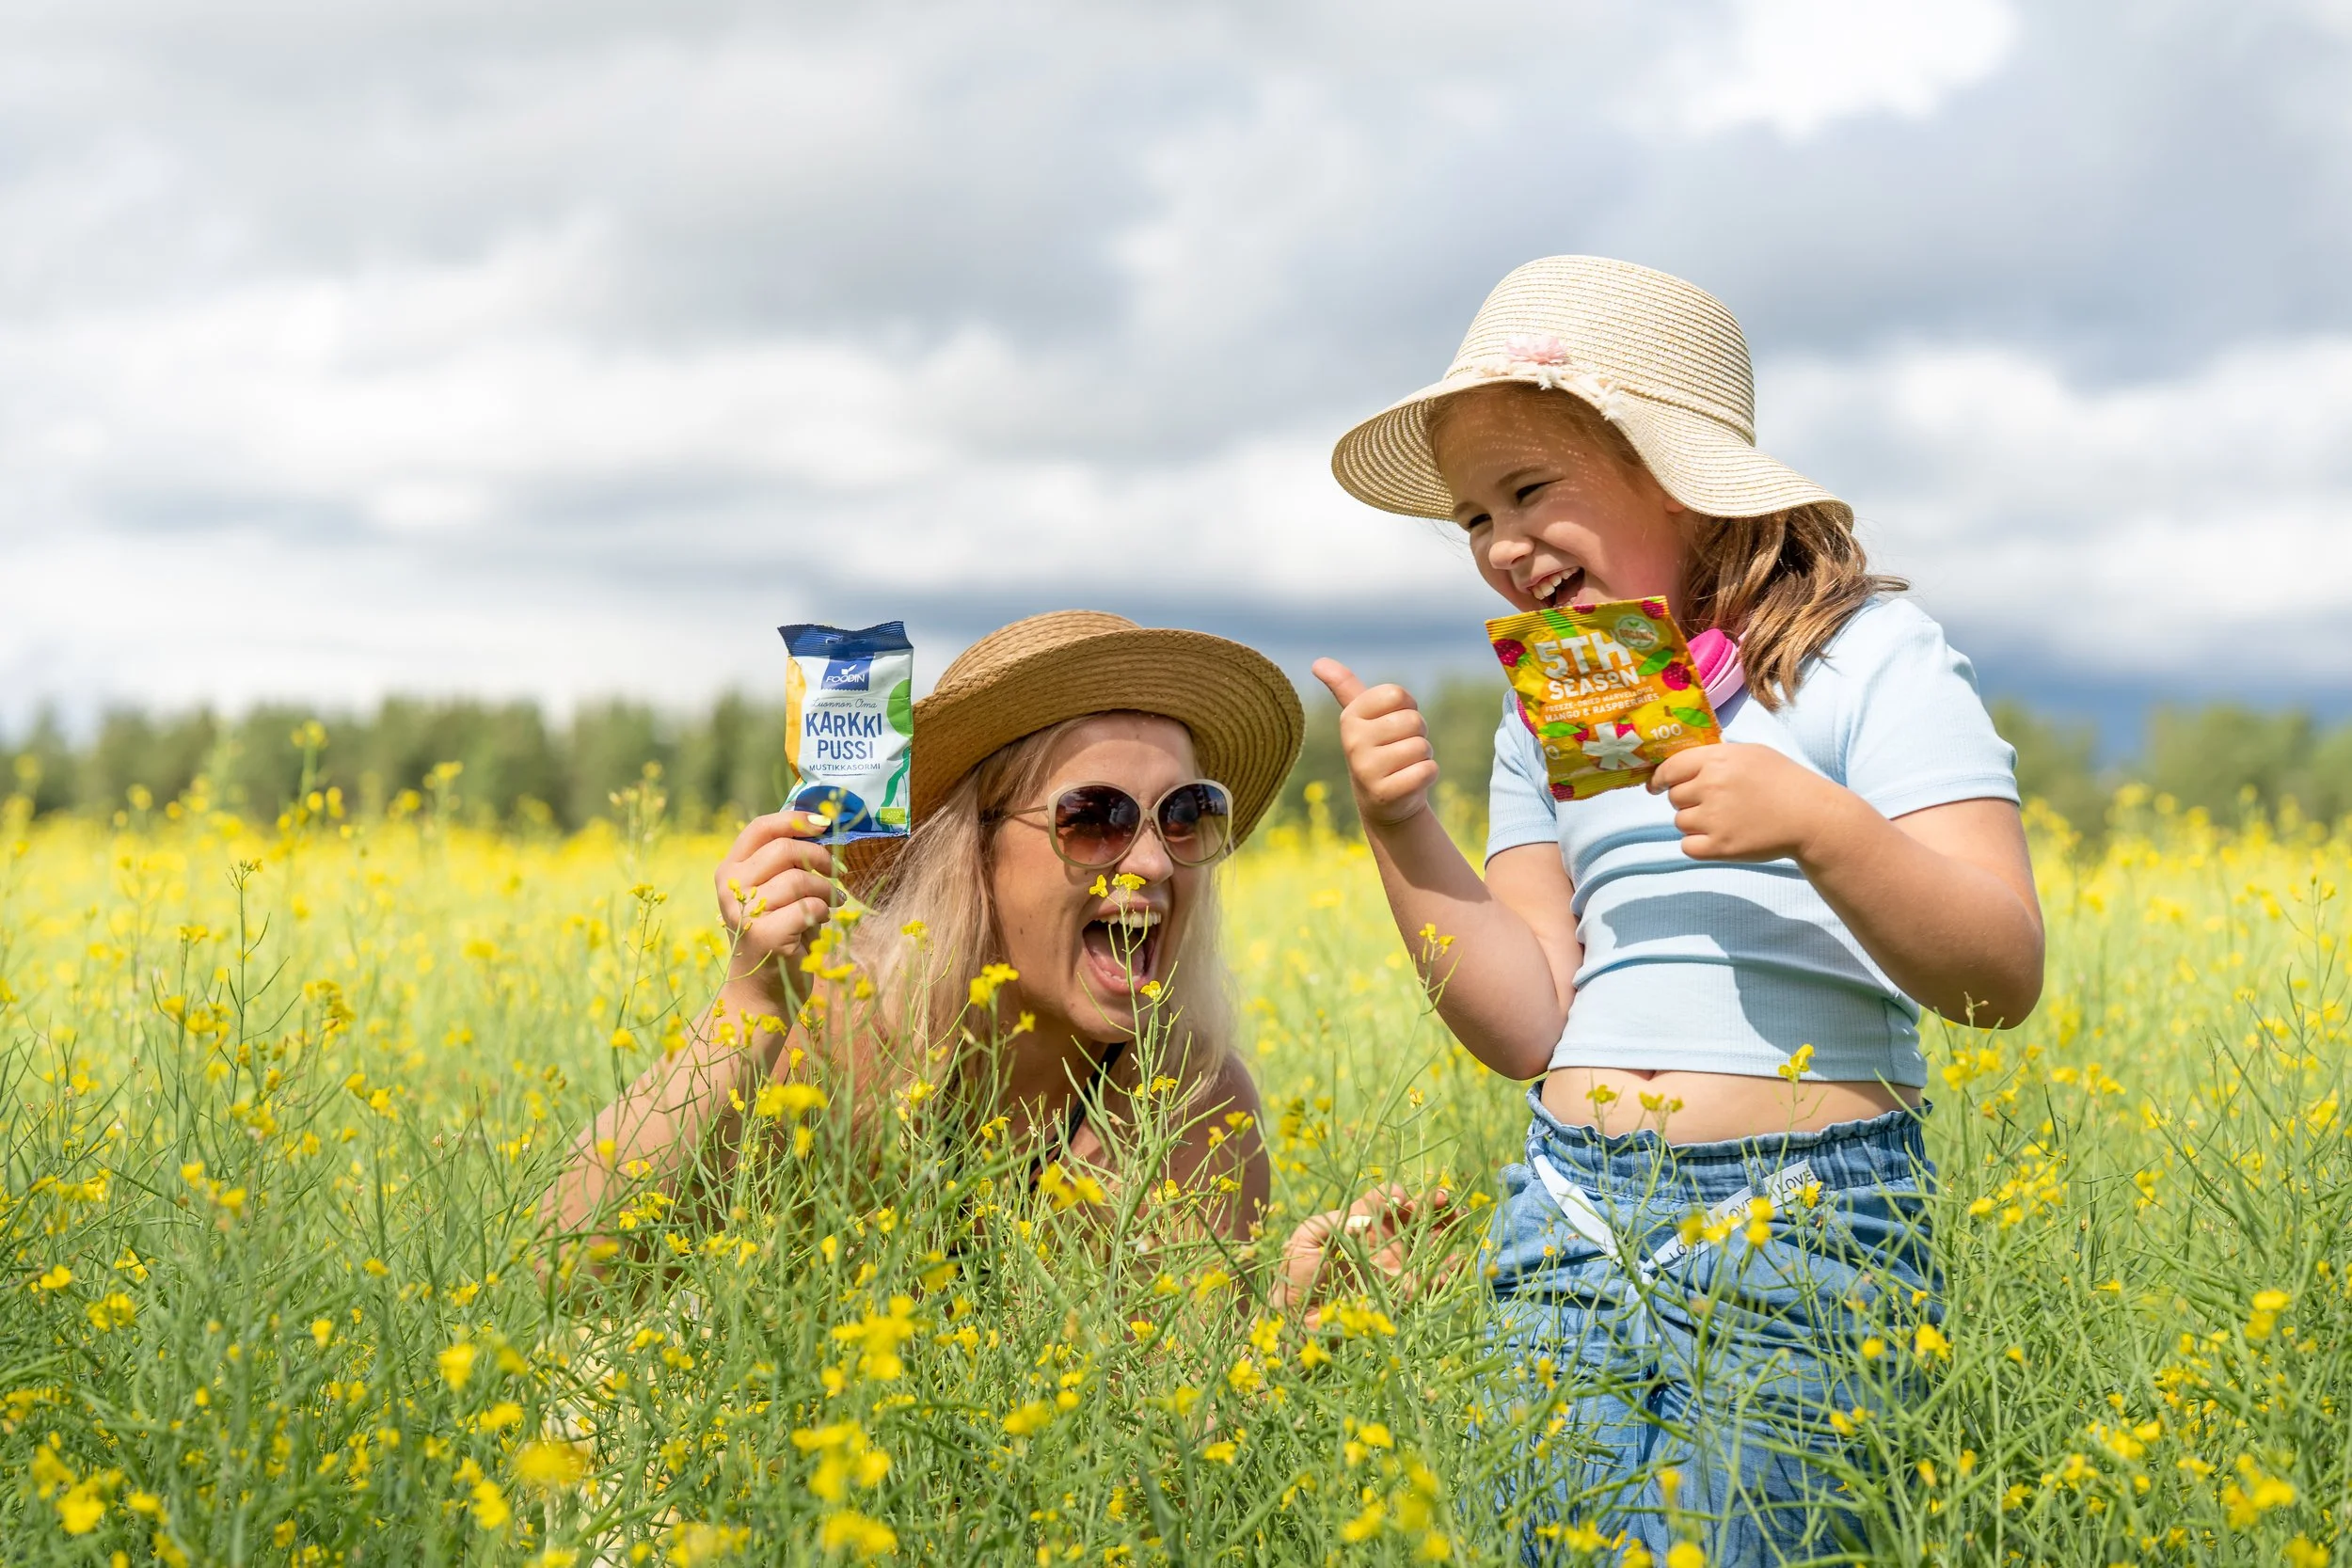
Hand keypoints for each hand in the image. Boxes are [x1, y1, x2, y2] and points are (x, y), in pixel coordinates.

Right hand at [714, 810, 843, 1004]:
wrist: (761, 993)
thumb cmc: (777, 936)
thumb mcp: (774, 892)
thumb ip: (786, 863)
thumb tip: (820, 825)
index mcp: (729, 870)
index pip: (761, 828)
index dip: (796, 820)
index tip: (824, 824)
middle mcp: (730, 888)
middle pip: (785, 850)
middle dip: (820, 859)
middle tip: (837, 873)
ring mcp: (744, 912)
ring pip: (800, 880)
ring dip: (826, 890)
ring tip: (833, 902)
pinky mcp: (763, 936)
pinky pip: (808, 907)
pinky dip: (823, 912)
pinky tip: (822, 921)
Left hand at [1269, 1184, 1461, 1326]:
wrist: (1295, 1319)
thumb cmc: (1295, 1274)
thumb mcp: (1306, 1239)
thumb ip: (1332, 1222)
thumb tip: (1366, 1218)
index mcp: (1361, 1222)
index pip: (1387, 1200)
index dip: (1398, 1195)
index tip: (1402, 1200)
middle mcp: (1382, 1241)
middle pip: (1415, 1217)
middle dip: (1434, 1206)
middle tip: (1447, 1202)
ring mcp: (1395, 1267)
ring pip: (1428, 1244)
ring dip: (1447, 1233)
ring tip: (1458, 1224)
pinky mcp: (1402, 1294)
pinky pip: (1430, 1279)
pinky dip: (1446, 1270)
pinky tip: (1455, 1262)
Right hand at [1311, 660, 1438, 828]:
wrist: (1384, 802)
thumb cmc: (1380, 750)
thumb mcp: (1361, 718)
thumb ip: (1344, 687)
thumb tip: (1318, 662)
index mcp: (1349, 717)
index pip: (1397, 694)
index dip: (1406, 708)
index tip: (1393, 724)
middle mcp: (1352, 742)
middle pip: (1413, 721)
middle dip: (1418, 735)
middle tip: (1400, 750)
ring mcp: (1366, 769)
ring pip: (1421, 747)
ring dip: (1422, 757)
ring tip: (1404, 767)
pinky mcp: (1384, 793)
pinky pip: (1427, 771)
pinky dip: (1428, 775)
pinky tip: (1410, 783)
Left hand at [1647, 743, 1849, 863]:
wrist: (1811, 816)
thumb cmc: (1784, 781)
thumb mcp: (1751, 753)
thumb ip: (1716, 757)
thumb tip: (1683, 764)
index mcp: (1717, 760)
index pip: (1670, 768)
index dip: (1660, 779)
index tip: (1656, 786)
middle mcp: (1711, 786)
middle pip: (1674, 797)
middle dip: (1687, 801)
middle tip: (1713, 804)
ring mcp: (1713, 818)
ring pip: (1680, 822)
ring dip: (1694, 823)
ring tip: (1724, 820)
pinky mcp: (1719, 847)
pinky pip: (1687, 846)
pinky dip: (1698, 845)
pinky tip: (1719, 838)